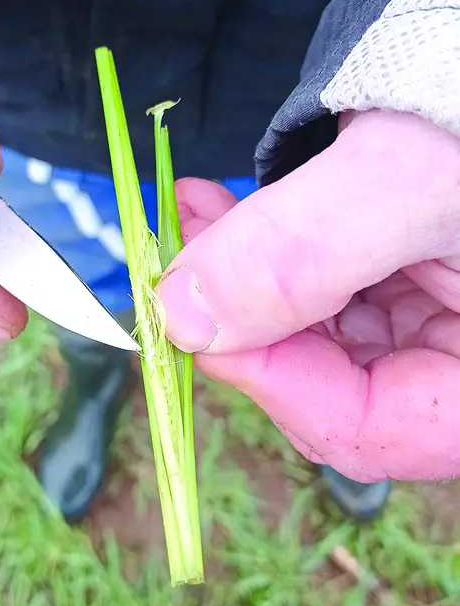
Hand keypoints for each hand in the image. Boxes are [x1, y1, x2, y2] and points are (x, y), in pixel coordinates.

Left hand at [157, 110, 459, 481]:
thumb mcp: (404, 177)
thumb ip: (298, 255)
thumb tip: (179, 320)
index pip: (371, 428)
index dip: (270, 381)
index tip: (187, 322)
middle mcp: (457, 357)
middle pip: (331, 387)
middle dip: (239, 321)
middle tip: (174, 262)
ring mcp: (432, 317)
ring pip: (311, 335)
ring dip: (237, 280)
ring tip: (188, 213)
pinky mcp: (401, 275)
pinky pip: (316, 287)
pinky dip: (260, 251)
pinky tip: (214, 208)